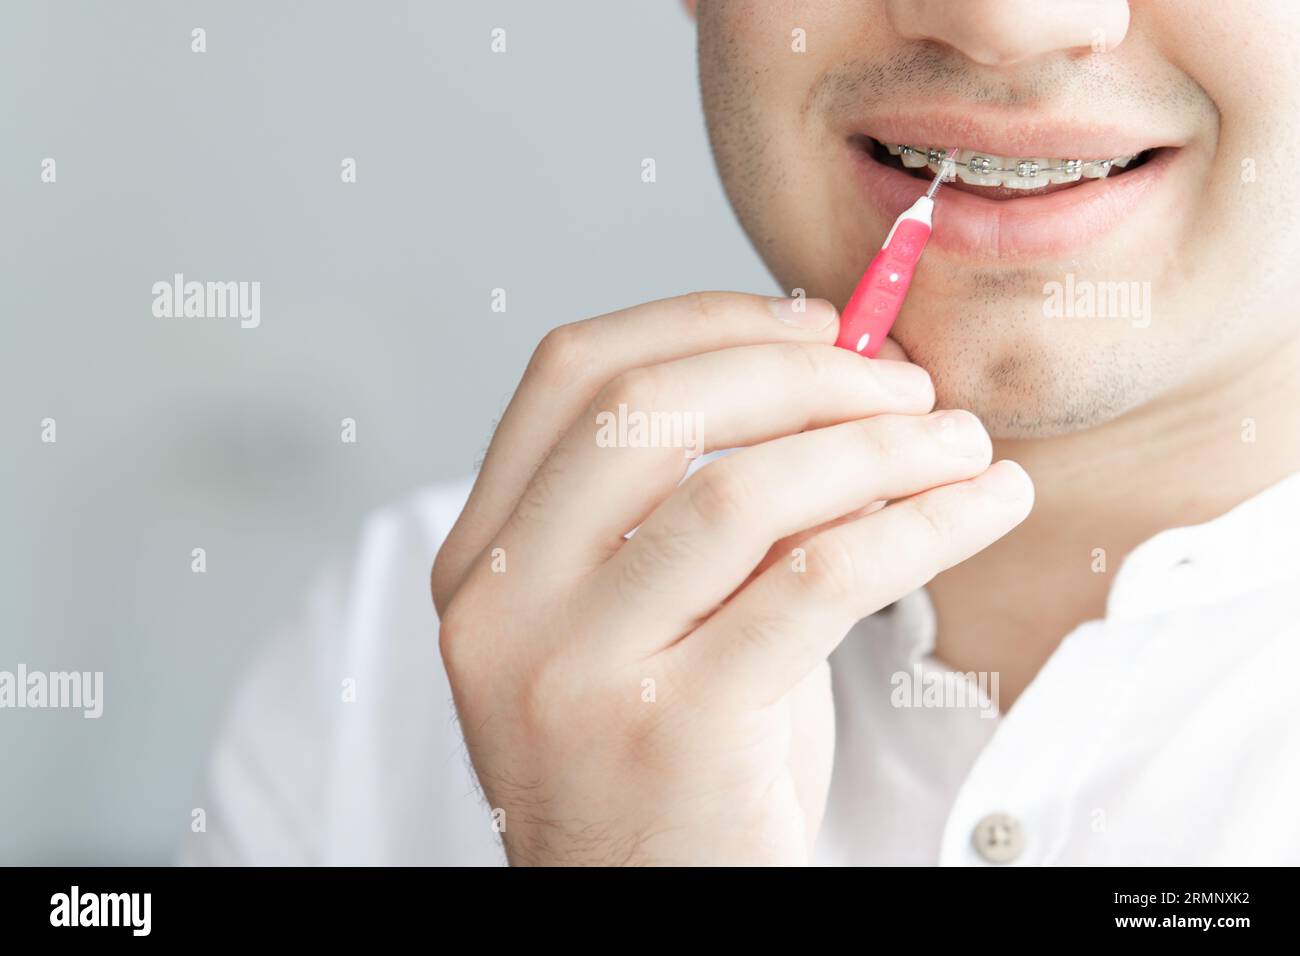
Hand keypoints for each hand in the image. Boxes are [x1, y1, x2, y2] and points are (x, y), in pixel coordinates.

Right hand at [431, 292, 1032, 864]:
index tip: (814, 322)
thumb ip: (706, 505)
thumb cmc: (669, 760)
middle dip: (800, 371)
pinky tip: (981, 505)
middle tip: (903, 384)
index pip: (571, 375)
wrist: (652, 912)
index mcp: (484, 558)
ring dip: (878, 444)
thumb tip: (837, 374)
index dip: (703, 320)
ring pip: (741, 493)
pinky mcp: (675, 729)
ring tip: (960, 442)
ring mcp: (576, 670)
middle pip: (649, 410)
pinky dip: (920, 523)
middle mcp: (504, 605)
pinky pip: (818, 580)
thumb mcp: (650, 619)